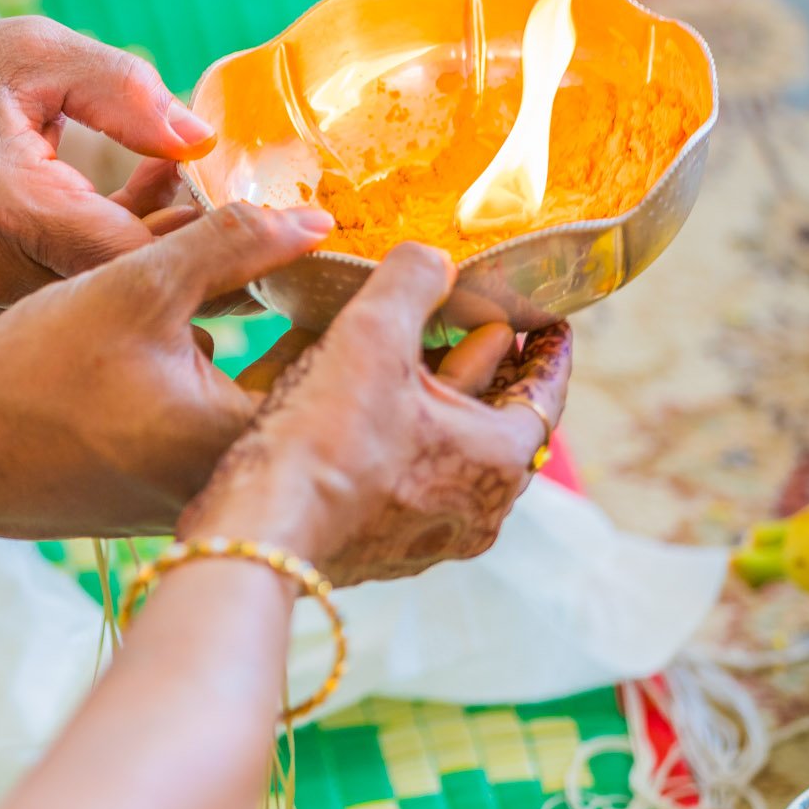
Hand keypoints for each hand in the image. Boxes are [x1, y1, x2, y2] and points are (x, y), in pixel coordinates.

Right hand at [0, 15, 216, 328]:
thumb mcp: (28, 53)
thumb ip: (122, 89)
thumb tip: (197, 137)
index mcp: (13, 208)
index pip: (138, 259)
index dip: (197, 240)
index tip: (225, 205)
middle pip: (119, 296)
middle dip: (171, 254)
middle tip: (201, 201)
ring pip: (83, 307)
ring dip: (124, 262)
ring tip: (147, 195)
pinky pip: (43, 305)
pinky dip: (77, 270)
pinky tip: (90, 218)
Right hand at [0, 199, 336, 533]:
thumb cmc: (31, 375)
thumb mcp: (136, 284)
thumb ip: (233, 245)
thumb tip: (316, 220)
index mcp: (239, 440)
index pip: (337, 371)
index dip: (347, 308)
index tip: (355, 261)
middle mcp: (231, 486)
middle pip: (296, 389)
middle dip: (297, 321)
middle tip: (307, 264)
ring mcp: (196, 499)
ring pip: (249, 406)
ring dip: (250, 347)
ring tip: (248, 284)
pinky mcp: (161, 499)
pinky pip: (209, 429)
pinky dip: (208, 379)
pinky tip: (187, 330)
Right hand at [183, 242, 571, 584]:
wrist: (258, 530)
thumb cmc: (326, 439)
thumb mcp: (373, 333)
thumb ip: (411, 280)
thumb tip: (432, 257)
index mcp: (498, 461)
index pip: (545, 395)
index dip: (548, 351)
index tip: (549, 321)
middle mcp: (476, 512)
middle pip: (501, 426)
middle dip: (496, 373)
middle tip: (487, 328)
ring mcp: (428, 539)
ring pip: (455, 457)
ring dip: (447, 407)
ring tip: (424, 360)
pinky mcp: (381, 551)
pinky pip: (414, 483)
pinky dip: (411, 442)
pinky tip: (375, 412)